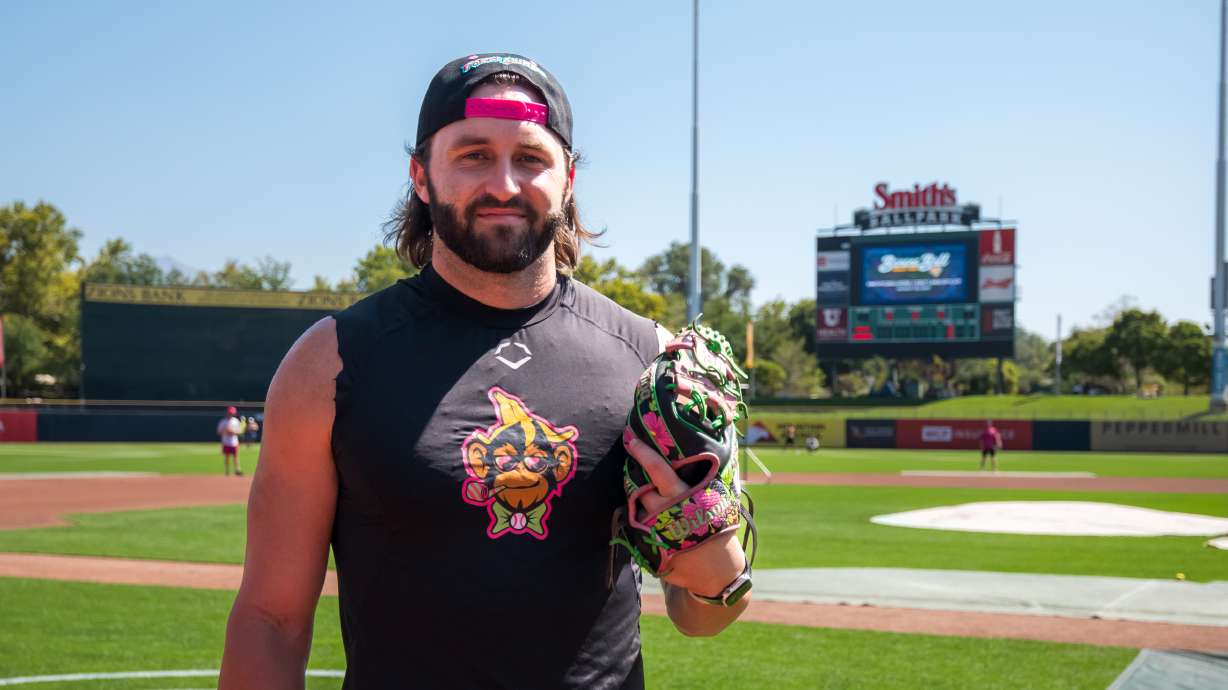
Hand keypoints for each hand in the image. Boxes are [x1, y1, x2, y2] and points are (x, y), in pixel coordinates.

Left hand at [623, 427, 745, 596]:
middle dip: (634, 474)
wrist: (716, 571)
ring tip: (651, 495)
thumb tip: (701, 451)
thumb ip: (704, 480)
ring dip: (640, 498)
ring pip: (637, 505)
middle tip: (633, 458)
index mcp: (684, 495)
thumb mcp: (717, 500)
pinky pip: (638, 525)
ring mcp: (655, 528)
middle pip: (640, 486)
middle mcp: (666, 510)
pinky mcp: (648, 545)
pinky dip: (643, 519)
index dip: (644, 453)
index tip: (631, 440)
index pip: (659, 470)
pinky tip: (654, 519)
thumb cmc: (717, 528)